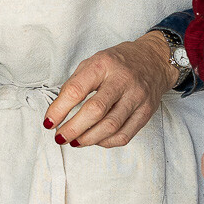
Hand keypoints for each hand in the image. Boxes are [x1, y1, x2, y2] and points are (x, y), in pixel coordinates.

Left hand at [44, 33, 177, 148]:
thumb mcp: (93, 63)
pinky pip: (124, 135)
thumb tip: (58, 112)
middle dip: (73, 129)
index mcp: (103, 65)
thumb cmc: (118, 63)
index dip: (59, 110)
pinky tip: (95, 140)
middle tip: (60, 137)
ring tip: (75, 142)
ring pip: (110, 127)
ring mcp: (137, 97)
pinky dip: (106, 142)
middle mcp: (122, 80)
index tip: (49, 122)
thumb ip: (76, 84)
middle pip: (95, 111)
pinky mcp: (146, 111)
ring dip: (88, 139)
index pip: (76, 90)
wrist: (154, 60)